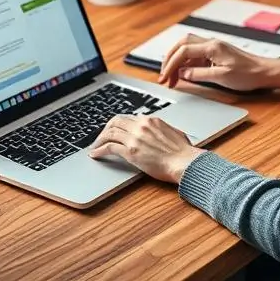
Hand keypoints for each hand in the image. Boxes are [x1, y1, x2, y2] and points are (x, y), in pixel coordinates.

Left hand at [88, 114, 203, 182]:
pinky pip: (109, 147)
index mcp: (150, 120)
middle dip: (106, 129)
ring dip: (99, 140)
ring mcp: (135, 138)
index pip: (127, 118)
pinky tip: (96, 154)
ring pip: (109, 133)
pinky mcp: (131, 152)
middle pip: (115, 122)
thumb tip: (159, 132)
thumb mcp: (173, 133)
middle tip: (101, 137)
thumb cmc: (183, 152)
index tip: (113, 130)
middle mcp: (141, 126)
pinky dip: (100, 150)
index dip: (118, 124)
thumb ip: (161, 130)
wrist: (185, 162)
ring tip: (95, 146)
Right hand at [157, 33, 279, 91]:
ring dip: (176, 60)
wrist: (264, 72)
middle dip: (169, 58)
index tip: (165, 77)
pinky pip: (194, 54)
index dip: (171, 64)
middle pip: (181, 44)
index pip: (183, 51)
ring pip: (187, 48)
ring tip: (171, 76)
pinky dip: (185, 63)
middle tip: (164, 75)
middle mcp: (210, 43)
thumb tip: (182, 73)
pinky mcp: (214, 54)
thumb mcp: (221, 77)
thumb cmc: (247, 74)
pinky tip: (183, 74)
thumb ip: (199, 75)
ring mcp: (212, 47)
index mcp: (211, 47)